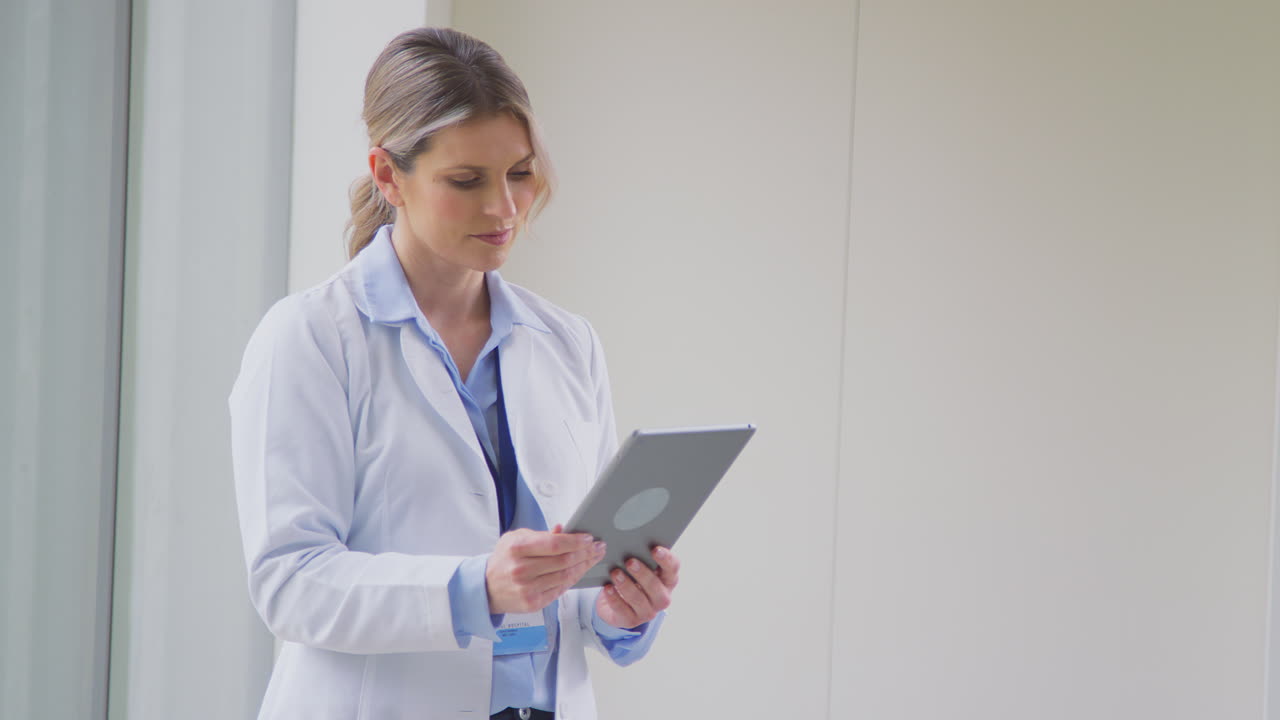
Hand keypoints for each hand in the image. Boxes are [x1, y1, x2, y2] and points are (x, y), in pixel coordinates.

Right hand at [486, 524, 606, 613]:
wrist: (486, 587)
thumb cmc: (504, 560)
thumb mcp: (516, 538)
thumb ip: (541, 535)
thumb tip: (562, 530)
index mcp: (517, 548)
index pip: (554, 544)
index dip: (576, 541)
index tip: (589, 538)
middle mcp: (521, 569)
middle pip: (564, 561)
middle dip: (586, 553)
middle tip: (598, 547)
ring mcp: (527, 588)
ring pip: (565, 576)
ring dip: (583, 566)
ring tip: (593, 558)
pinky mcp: (533, 603)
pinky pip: (560, 589)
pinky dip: (573, 579)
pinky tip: (580, 571)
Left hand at [595, 546, 679, 629]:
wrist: (617, 602)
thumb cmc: (632, 578)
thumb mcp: (640, 567)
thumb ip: (641, 555)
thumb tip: (630, 539)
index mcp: (667, 580)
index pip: (673, 568)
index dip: (666, 559)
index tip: (655, 549)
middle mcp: (662, 597)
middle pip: (656, 587)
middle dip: (643, 574)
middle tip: (630, 561)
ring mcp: (648, 611)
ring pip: (640, 600)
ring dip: (627, 586)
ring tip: (616, 573)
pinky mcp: (631, 621)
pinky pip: (623, 610)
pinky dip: (615, 598)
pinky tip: (608, 588)